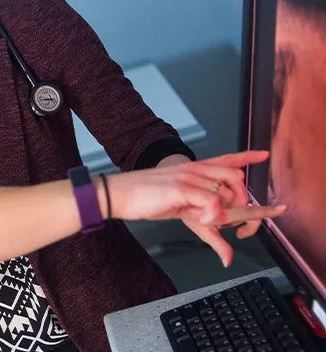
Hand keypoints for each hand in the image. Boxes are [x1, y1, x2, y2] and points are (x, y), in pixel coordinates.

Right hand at [107, 151, 284, 226]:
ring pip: (225, 191)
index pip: (226, 159)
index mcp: (192, 169)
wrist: (118, 193)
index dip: (247, 156)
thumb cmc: (144, 197)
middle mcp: (193, 169)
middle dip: (240, 200)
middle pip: (235, 177)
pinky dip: (212, 213)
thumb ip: (201, 214)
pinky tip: (202, 219)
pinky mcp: (180, 188)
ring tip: (202, 218)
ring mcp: (187, 176)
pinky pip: (210, 201)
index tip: (263, 154)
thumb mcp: (177, 206)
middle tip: (227, 219)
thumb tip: (217, 229)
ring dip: (222, 210)